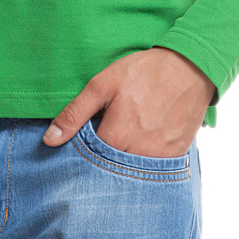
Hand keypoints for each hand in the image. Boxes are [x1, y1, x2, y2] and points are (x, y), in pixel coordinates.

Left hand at [42, 47, 216, 157]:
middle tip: (109, 130)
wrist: (189, 66)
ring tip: (126, 135)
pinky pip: (155, 170)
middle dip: (104, 159)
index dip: (84, 149)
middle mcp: (139, 153)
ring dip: (125, 161)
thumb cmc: (143, 71)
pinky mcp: (177, 156)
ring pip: (133, 172)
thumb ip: (75, 113)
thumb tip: (50, 140)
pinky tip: (144, 140)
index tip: (88, 134)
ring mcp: (160, 158)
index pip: (89, 160)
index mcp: (116, 136)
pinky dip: (146, 160)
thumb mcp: (102, 84)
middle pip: (111, 169)